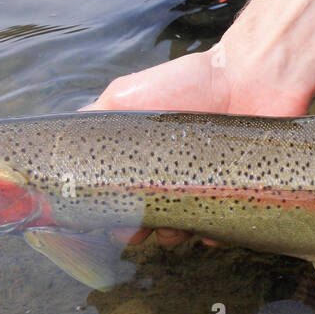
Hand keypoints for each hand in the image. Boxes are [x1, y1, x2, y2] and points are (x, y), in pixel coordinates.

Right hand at [84, 0, 314, 244]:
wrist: (253, 78)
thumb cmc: (190, 84)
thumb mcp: (128, 95)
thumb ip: (96, 117)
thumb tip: (61, 146)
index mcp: (141, 159)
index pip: (116, 199)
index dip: (108, 214)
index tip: (105, 220)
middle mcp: (170, 178)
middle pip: (146, 221)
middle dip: (140, 230)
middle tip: (141, 227)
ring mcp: (204, 189)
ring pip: (181, 231)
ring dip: (174, 235)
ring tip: (178, 225)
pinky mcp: (237, 196)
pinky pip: (223, 230)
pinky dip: (216, 233)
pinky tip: (212, 226)